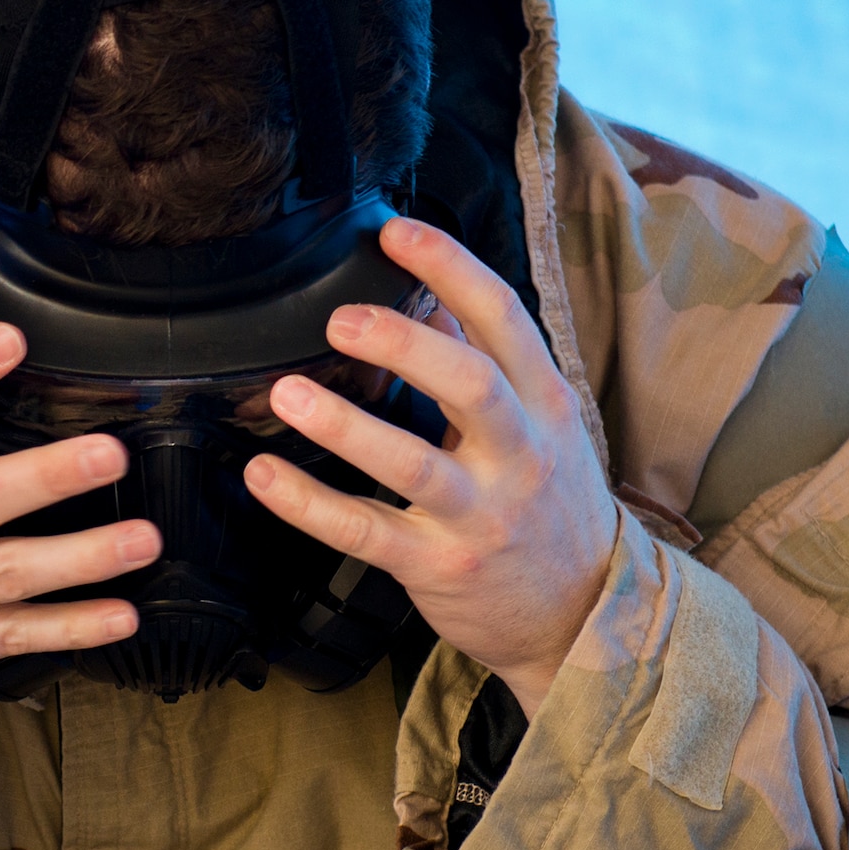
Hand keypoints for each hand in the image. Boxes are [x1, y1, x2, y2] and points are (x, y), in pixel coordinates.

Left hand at [242, 218, 617, 716]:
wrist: (583, 617)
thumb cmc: (550, 507)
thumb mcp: (540, 426)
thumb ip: (484, 360)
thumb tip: (429, 291)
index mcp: (544, 404)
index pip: (503, 318)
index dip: (450, 266)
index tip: (394, 232)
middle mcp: (520, 455)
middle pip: (469, 383)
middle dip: (404, 344)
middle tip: (338, 319)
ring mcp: (480, 515)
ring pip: (412, 462)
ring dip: (344, 425)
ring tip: (286, 392)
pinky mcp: (438, 566)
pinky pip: (365, 531)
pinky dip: (309, 504)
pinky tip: (264, 476)